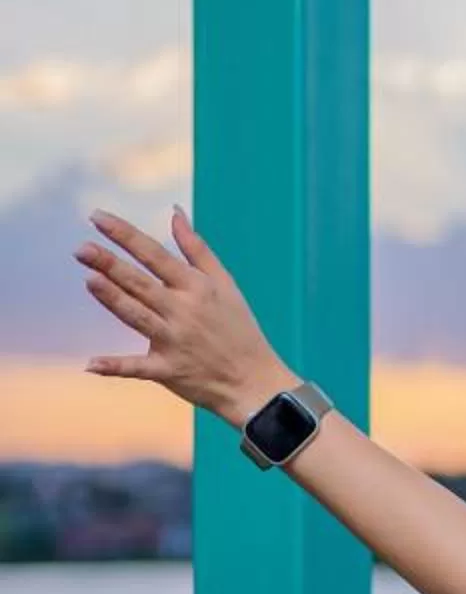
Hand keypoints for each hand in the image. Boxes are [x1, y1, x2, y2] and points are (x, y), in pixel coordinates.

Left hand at [74, 206, 293, 427]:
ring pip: (137, 316)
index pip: (154, 254)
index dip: (124, 235)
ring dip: (113, 299)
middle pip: (140, 283)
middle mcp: (183, 311)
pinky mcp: (168, 371)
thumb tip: (174, 212)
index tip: (96, 217)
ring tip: (89, 280)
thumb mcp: (225, 283)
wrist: (255, 381)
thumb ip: (196, 248)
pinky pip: (138, 368)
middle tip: (81, 249)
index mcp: (195, 287)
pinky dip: (115, 367)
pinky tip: (91, 364)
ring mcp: (174, 341)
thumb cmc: (239, 328)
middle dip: (109, 264)